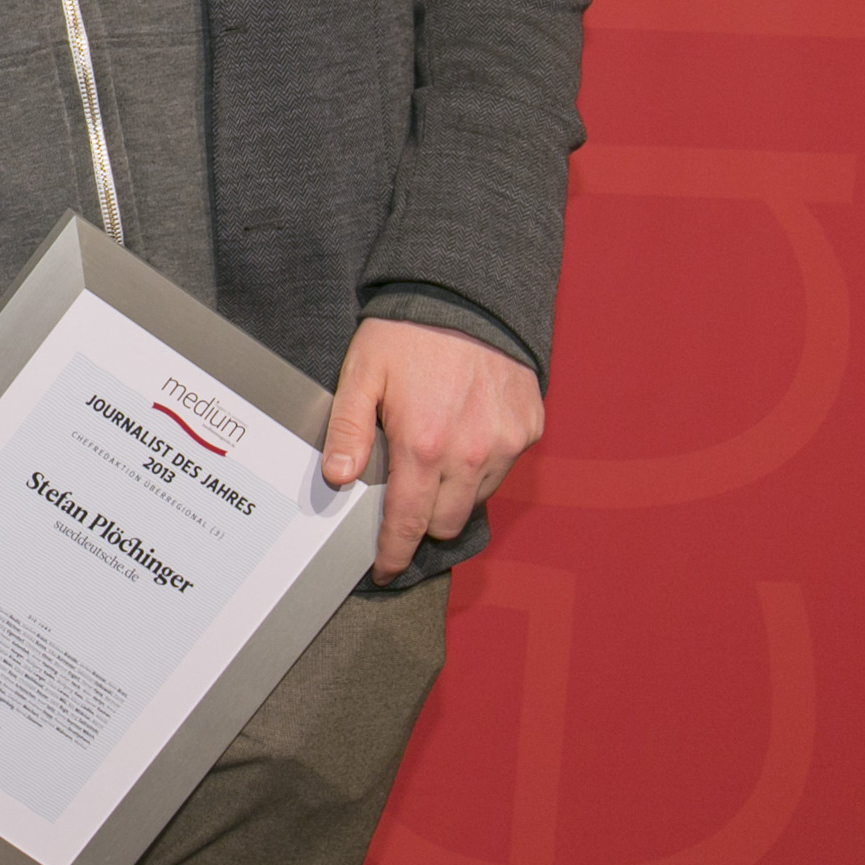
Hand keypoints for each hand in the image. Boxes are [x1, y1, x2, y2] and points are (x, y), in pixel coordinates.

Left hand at [322, 317, 545, 582]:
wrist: (466, 296)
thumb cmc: (407, 334)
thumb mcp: (361, 375)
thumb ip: (348, 430)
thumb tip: (336, 478)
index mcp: (424, 446)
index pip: (409, 523)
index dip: (395, 553)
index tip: (385, 569)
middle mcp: (471, 453)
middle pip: (446, 521)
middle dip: (422, 520)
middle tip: (404, 499)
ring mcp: (505, 443)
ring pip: (477, 498)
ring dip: (453, 492)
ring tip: (432, 459)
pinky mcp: (528, 428)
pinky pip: (503, 466)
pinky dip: (481, 462)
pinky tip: (462, 434)